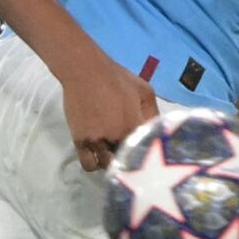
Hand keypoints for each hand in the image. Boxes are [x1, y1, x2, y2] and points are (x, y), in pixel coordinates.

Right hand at [60, 53, 158, 172]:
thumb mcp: (145, 91)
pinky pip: (88, 164)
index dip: (146, 153)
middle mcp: (116, 137)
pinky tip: (97, 156)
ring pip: (106, 166)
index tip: (147, 153)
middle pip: (125, 161)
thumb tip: (158, 131)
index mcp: (134, 125)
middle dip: (129, 160)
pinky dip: (94, 164)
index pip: (144, 150)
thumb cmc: (118, 79)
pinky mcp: (80, 141)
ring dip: (111, 164)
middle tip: (129, 155)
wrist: (85, 71)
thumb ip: (153, 113)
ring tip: (112, 155)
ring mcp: (97, 141)